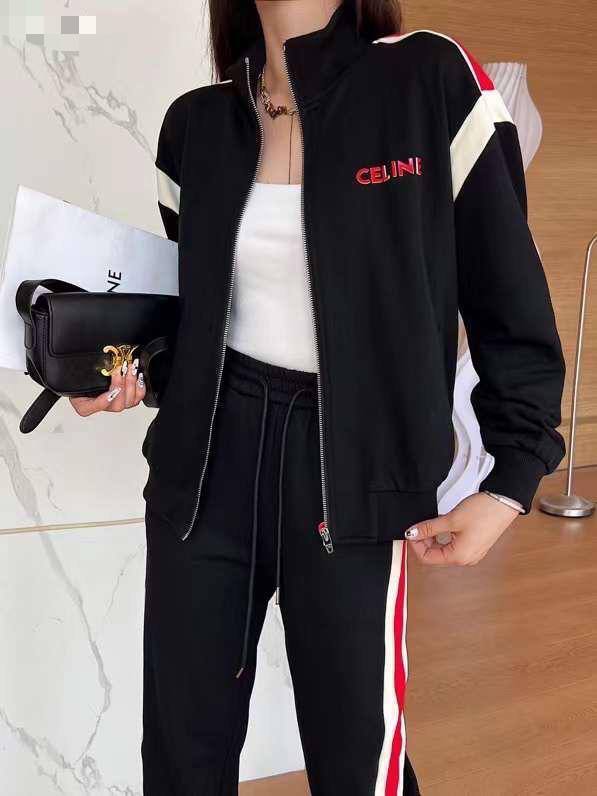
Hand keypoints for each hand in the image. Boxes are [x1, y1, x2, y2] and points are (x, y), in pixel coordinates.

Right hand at [69, 357, 145, 415]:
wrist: (84, 375)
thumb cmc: (77, 379)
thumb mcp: (70, 377)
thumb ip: (75, 375)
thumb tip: (80, 365)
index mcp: (85, 406)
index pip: (95, 408)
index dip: (104, 401)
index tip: (109, 391)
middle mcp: (102, 407)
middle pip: (117, 406)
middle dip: (121, 386)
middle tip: (120, 369)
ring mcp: (116, 403)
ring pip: (129, 402)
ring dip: (131, 383)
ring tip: (129, 368)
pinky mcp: (127, 398)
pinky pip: (137, 398)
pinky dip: (139, 386)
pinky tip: (137, 375)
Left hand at [405, 492, 520, 565]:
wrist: (503, 502)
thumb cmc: (483, 511)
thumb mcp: (450, 519)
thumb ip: (429, 528)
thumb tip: (412, 533)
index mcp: (459, 557)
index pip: (427, 558)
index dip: (416, 545)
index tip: (411, 532)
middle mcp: (466, 559)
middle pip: (436, 556)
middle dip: (424, 542)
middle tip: (418, 526)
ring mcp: (472, 553)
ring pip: (444, 550)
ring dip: (433, 539)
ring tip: (429, 524)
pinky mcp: (475, 545)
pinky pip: (454, 546)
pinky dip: (444, 538)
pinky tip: (441, 526)